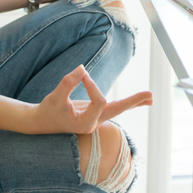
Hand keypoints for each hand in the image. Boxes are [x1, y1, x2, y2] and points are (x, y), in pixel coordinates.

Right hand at [29, 65, 152, 134]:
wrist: (41, 123)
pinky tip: (138, 101)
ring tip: (150, 98)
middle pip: (117, 111)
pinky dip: (126, 103)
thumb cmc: (48, 110)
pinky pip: (113, 108)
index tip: (81, 74)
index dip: (92, 85)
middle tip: (151, 96)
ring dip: (134, 102)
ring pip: (117, 110)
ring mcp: (95, 119)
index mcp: (85, 124)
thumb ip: (68, 82)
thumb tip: (83, 68)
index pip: (99, 101)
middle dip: (133, 102)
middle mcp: (94, 123)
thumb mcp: (55, 96)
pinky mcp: (94, 113)